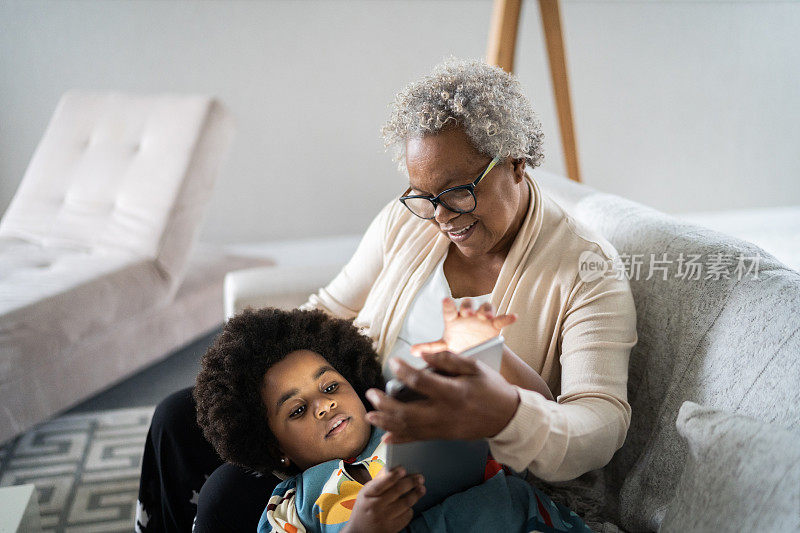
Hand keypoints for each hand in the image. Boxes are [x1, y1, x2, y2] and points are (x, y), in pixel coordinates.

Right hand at [342, 467, 424, 532]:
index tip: (403, 469)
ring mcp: (384, 518)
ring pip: (406, 503)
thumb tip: (392, 467)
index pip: (382, 483)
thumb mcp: (366, 493)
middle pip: (397, 491)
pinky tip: (410, 504)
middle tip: (420, 478)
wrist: (360, 532)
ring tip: (422, 488)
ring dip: (416, 494)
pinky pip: (407, 515)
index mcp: (367, 495)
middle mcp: (375, 507)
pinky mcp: (392, 528)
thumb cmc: (365, 508)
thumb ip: (379, 480)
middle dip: (411, 482)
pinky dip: (410, 508)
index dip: (393, 475)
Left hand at [365, 351, 519, 443]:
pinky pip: (418, 438)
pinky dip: (400, 438)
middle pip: (407, 412)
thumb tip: (423, 353)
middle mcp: (445, 413)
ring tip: (370, 414)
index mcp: (453, 392)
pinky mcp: (444, 436)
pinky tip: (386, 436)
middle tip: (371, 393)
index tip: (393, 362)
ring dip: (386, 421)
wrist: (507, 417)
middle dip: (385, 403)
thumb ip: (447, 359)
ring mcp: (443, 428)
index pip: (421, 382)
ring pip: (408, 428)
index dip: (403, 371)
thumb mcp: (474, 367)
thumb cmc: (492, 388)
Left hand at [411, 298, 515, 355]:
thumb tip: (413, 351)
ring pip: (485, 308)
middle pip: (468, 304)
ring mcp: (482, 318)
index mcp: (454, 319)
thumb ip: (431, 348)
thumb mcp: (446, 347)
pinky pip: (502, 318)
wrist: (477, 350)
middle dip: (468, 307)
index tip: (445, 300)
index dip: (448, 305)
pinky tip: (513, 317)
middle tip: (466, 313)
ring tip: (487, 315)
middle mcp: (468, 315)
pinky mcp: (495, 324)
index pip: (450, 310)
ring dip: (486, 310)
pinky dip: (508, 317)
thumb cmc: (458, 345)